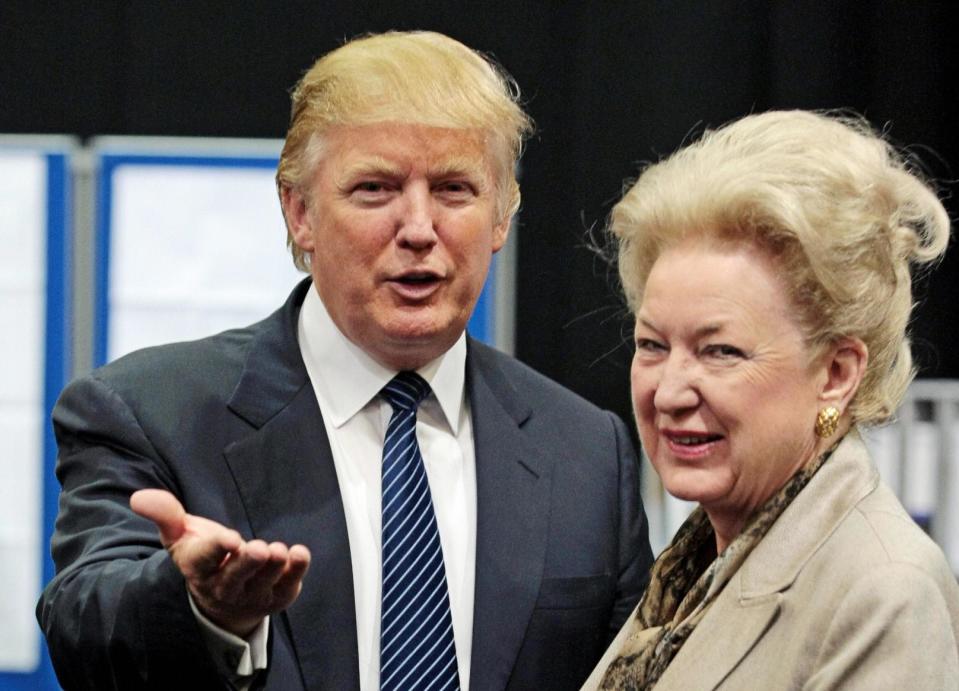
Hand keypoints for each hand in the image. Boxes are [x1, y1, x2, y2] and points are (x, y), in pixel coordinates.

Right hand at [130, 489, 310, 636]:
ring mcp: (252, 595)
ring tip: (278, 550)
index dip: (216, 549)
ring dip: (273, 567)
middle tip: (258, 548)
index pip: (204, 561)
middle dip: (247, 563)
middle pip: (235, 577)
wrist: (222, 598)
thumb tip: (139, 497)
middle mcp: (224, 587)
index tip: (229, 538)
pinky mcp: (276, 597)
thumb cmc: (203, 556)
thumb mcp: (181, 535)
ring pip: (263, 583)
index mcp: (198, 568)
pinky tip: (300, 554)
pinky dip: (296, 572)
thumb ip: (166, 515)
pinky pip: (287, 587)